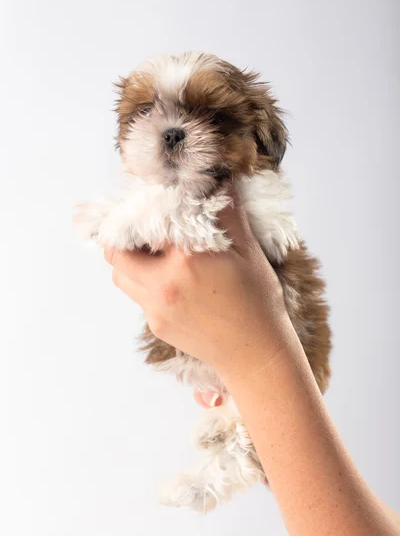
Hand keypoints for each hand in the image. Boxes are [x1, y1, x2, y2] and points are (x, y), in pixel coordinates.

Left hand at [104, 198, 295, 378]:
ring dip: (129, 262)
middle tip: (144, 231)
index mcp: (187, 258)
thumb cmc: (258, 302)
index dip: (145, 210)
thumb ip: (229, 214)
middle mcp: (164, 283)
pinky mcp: (156, 325)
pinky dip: (144, 284)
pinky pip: (138, 298)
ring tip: (154, 256)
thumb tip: (221, 181)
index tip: (151, 204)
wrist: (256, 354)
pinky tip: (171, 282)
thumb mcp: (249, 252)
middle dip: (124, 238)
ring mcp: (156, 308)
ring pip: (121, 276)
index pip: (147, 222)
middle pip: (117, 252)